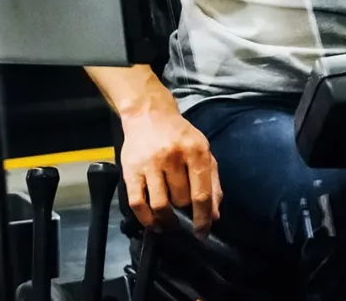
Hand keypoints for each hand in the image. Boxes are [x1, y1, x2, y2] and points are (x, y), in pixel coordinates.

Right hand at [117, 89, 221, 235]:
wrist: (149, 114)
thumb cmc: (180, 136)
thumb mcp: (203, 151)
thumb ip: (212, 182)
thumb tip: (214, 215)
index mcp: (196, 151)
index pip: (202, 193)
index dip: (203, 218)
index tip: (202, 233)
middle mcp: (173, 156)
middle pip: (181, 200)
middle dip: (184, 213)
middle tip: (184, 218)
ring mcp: (150, 163)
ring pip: (160, 205)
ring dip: (166, 221)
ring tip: (170, 224)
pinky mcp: (130, 170)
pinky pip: (138, 203)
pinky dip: (146, 219)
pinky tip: (153, 223)